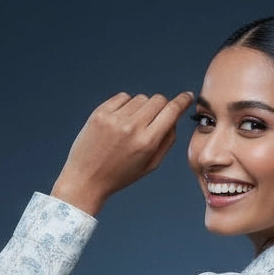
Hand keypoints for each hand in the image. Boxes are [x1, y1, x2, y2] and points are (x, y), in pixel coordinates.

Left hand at [51, 90, 194, 215]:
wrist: (87, 177)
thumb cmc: (119, 175)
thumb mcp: (150, 165)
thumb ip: (166, 141)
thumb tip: (174, 119)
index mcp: (147, 142)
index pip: (171, 111)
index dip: (182, 101)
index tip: (187, 97)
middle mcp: (132, 127)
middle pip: (158, 100)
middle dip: (161, 106)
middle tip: (154, 119)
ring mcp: (115, 118)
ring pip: (141, 98)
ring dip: (142, 108)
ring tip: (132, 126)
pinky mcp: (101, 112)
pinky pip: (123, 97)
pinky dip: (126, 105)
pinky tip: (120, 121)